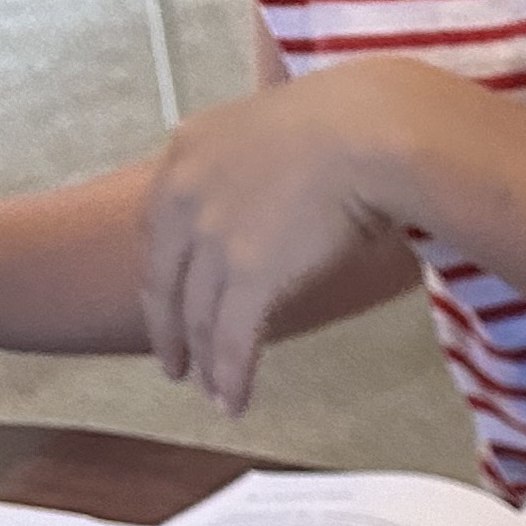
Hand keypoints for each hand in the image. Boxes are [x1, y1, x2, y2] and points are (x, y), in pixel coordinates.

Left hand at [141, 63, 453, 413]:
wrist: (368, 134)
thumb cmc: (346, 123)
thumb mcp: (274, 124)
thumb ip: (259, 157)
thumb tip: (286, 176)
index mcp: (187, 154)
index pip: (157, 230)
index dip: (162, 276)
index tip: (168, 303)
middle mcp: (186, 197)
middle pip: (166, 281)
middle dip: (169, 331)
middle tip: (175, 365)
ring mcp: (214, 239)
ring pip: (198, 317)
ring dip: (204, 363)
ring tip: (212, 394)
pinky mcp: (251, 277)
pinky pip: (233, 341)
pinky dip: (231, 376)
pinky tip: (234, 402)